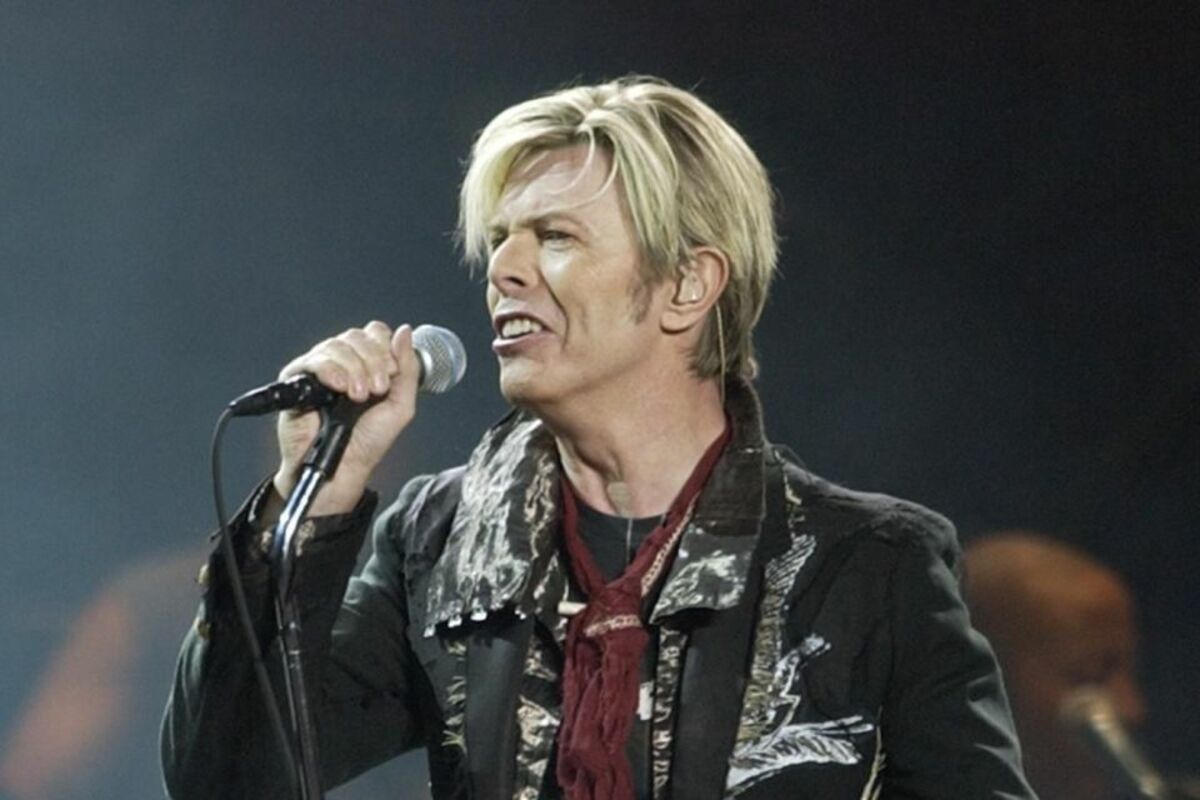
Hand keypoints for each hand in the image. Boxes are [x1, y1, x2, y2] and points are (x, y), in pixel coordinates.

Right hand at [271, 321, 419, 514]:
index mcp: (367, 363)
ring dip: (354, 369)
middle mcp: (343, 362)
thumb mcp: (400, 405)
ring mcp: (320, 369)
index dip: (385, 348)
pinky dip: (330, 369)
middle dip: (373, 360)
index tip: (391, 374)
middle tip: (377, 389)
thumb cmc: (369, 441)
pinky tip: (340, 388)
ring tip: (358, 397)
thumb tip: (405, 331)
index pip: (375, 333)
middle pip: (357, 336)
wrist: (345, 468)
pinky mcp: (297, 380)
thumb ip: (408, 369)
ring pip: (336, 345)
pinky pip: (311, 360)